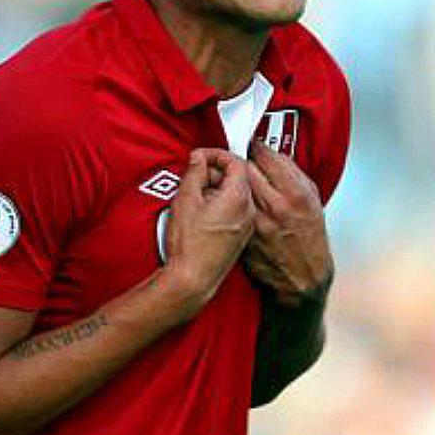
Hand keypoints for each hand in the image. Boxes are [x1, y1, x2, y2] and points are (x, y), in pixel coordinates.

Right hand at [161, 148, 255, 316]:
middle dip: (217, 171)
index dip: (216, 155)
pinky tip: (204, 212)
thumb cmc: (190, 246)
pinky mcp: (241, 237)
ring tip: (196, 195)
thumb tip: (198, 159)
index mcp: (238, 197)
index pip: (236, 162)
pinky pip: (236, 210)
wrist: (192, 279)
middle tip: (196, 175)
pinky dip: (222, 204)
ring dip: (219, 188)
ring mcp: (247, 225)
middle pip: (239, 177)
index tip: (202, 157)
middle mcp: (248, 210)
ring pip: (237, 194)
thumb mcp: (185, 199)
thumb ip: (194, 172)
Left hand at [244, 142, 332, 307]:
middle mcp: (274, 208)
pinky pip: (229, 211)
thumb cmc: (310, 238)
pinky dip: (228, 204)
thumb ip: (292, 174)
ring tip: (238, 184)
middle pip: (244, 170)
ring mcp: (255, 224)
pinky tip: (235, 206)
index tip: (255, 146)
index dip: (257, 148)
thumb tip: (271, 154)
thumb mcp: (312, 200)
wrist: (303, 277)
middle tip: (244, 163)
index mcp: (295, 195)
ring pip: (231, 189)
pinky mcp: (242, 237)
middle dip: (242, 163)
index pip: (266, 157)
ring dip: (232, 183)